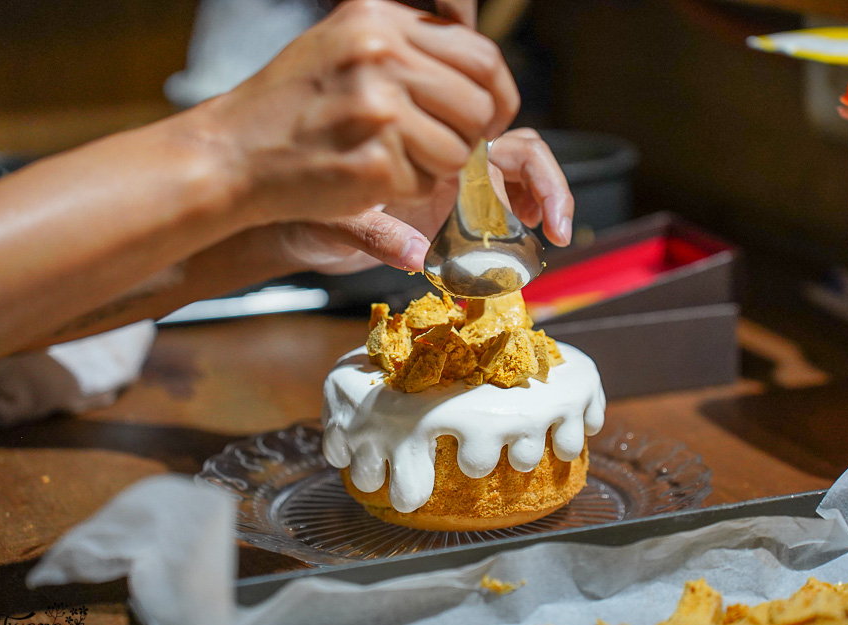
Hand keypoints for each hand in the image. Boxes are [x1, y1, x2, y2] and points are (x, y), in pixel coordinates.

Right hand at [202, 0, 519, 226]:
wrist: (231, 153)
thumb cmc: (291, 105)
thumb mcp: (345, 45)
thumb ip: (409, 46)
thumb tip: (481, 72)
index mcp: (380, 19)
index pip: (480, 55)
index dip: (495, 94)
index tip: (487, 116)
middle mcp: (381, 53)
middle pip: (478, 104)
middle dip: (469, 135)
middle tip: (439, 147)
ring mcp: (377, 108)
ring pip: (459, 148)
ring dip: (438, 166)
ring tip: (395, 159)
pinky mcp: (373, 161)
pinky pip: (428, 184)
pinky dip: (410, 190)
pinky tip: (373, 177)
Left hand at [273, 127, 574, 274]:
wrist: (288, 223)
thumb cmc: (303, 212)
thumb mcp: (332, 222)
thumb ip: (373, 235)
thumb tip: (418, 257)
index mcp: (418, 145)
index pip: (487, 146)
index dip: (512, 183)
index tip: (523, 221)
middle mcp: (440, 157)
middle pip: (517, 150)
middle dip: (547, 185)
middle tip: (559, 227)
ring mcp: (448, 179)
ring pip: (518, 169)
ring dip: (544, 195)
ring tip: (552, 231)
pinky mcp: (449, 205)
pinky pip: (503, 200)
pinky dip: (524, 215)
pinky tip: (527, 238)